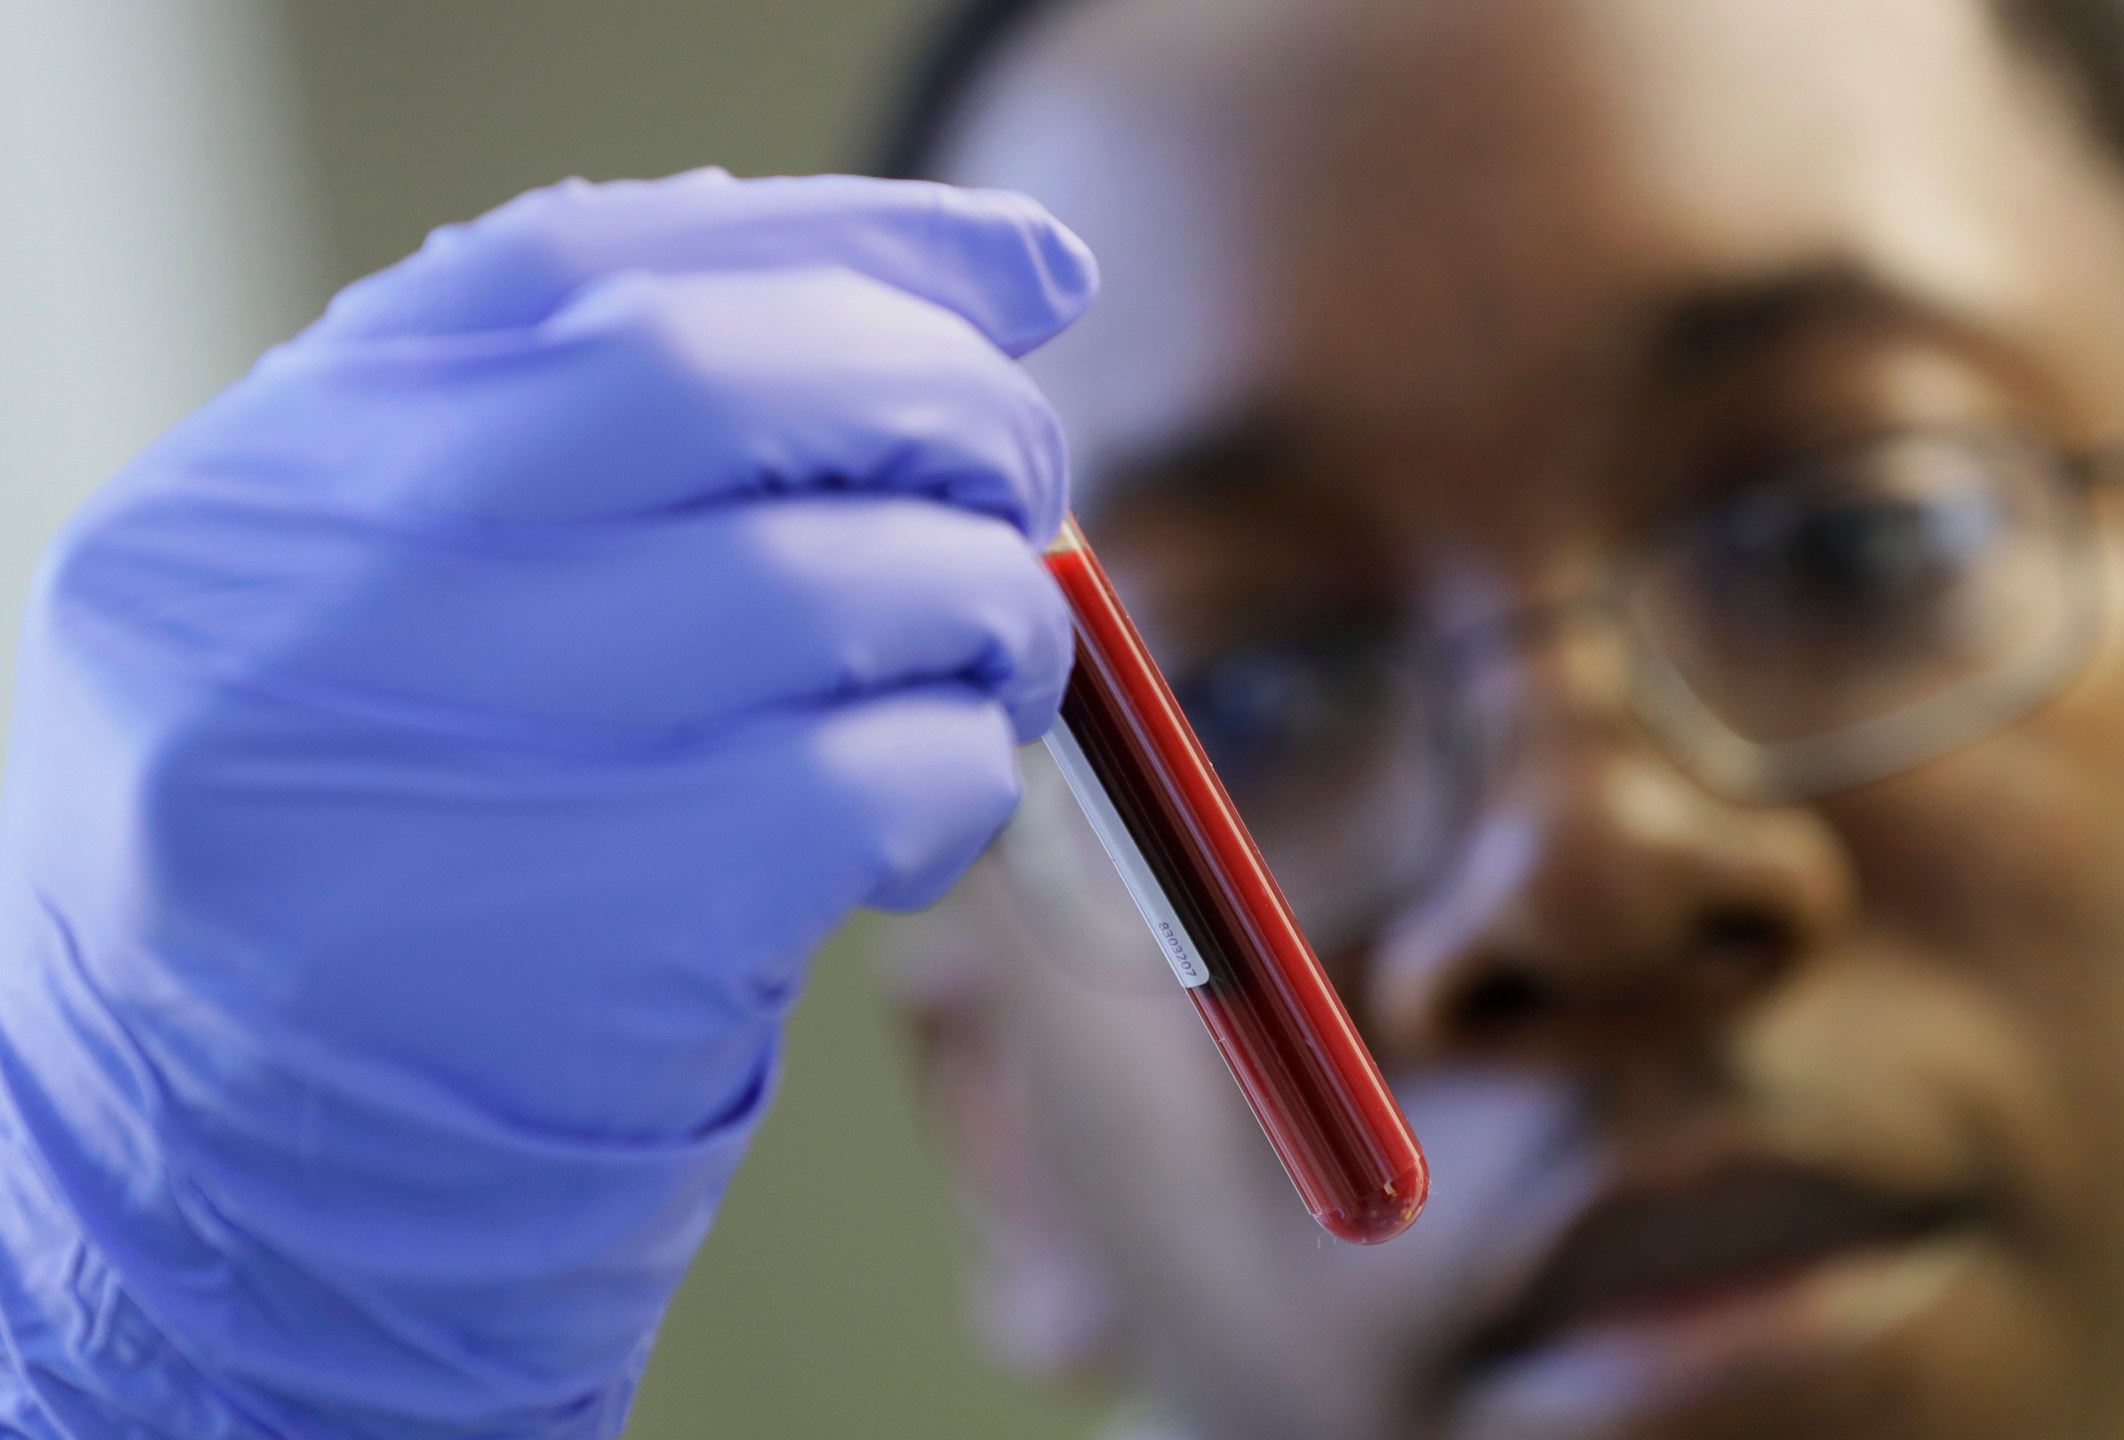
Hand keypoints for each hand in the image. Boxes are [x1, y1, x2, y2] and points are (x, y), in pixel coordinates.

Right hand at [0, 169, 1094, 1437]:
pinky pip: (870, 785)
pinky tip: (935, 817)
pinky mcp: (581, 948)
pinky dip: (962, 775)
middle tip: (1024, 481)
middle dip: (942, 404)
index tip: (1029, 273)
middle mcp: (302, 608)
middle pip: (714, 381)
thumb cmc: (382, 885)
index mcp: (256, 496)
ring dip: (983, 609)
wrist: (246, 1218)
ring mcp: (427, 782)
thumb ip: (583, 477)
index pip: (585, 266)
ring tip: (988, 668)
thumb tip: (925, 321)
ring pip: (824, 583)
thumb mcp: (386, 643)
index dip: (848, 243)